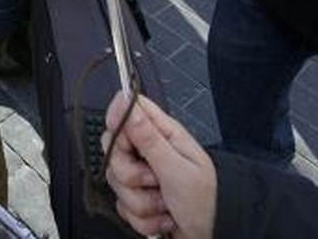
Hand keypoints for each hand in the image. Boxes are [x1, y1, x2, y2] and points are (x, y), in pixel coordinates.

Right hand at [103, 91, 217, 238]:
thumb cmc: (202, 204)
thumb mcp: (178, 169)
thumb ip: (148, 137)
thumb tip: (127, 102)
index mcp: (165, 135)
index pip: (130, 110)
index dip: (119, 121)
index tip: (126, 144)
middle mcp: (150, 152)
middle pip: (115, 148)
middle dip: (130, 173)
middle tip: (155, 180)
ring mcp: (140, 176)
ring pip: (116, 179)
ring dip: (141, 201)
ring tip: (164, 203)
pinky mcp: (134, 197)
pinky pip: (121, 203)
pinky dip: (141, 216)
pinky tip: (161, 215)